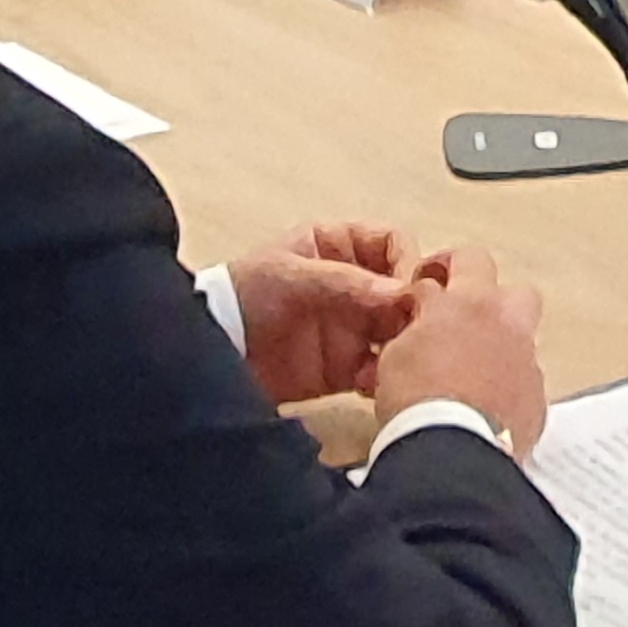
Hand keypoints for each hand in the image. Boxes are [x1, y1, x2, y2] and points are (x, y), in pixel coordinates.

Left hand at [226, 222, 442, 405]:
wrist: (211, 351)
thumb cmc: (240, 295)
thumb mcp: (291, 276)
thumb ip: (346, 281)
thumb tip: (399, 290)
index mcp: (338, 247)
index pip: (391, 244)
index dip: (406, 262)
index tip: (410, 288)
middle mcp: (352, 285)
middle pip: (403, 291)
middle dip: (414, 310)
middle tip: (417, 329)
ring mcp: (350, 327)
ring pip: (398, 332)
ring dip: (405, 345)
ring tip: (399, 360)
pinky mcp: (345, 367)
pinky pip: (380, 370)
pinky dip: (385, 377)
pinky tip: (375, 383)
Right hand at [369, 243, 550, 453]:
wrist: (451, 450)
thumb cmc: (415, 397)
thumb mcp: (396, 352)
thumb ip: (414, 325)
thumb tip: (420, 320)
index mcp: (469, 302)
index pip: (462, 260)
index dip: (438, 272)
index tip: (423, 291)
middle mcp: (507, 323)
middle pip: (513, 290)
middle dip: (489, 299)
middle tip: (459, 320)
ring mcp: (527, 361)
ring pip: (524, 337)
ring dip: (502, 343)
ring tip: (473, 367)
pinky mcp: (537, 398)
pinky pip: (526, 381)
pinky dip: (507, 386)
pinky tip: (485, 405)